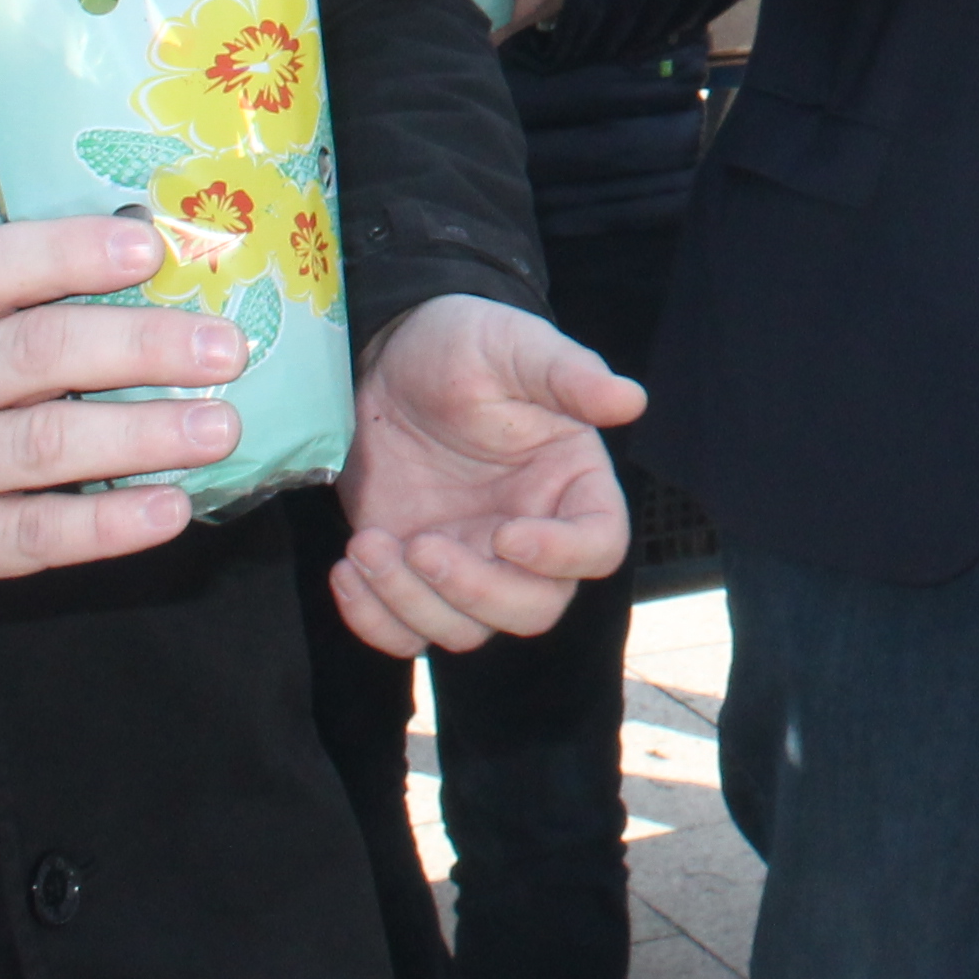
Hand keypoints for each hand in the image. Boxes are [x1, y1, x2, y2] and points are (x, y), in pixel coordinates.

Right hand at [0, 215, 256, 642]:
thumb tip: (142, 279)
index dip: (68, 252)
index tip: (148, 246)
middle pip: (34, 354)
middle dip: (140, 346)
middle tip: (225, 348)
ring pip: (44, 445)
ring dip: (144, 434)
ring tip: (220, 426)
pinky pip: (36, 534)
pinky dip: (109, 523)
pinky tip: (170, 509)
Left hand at [327, 296, 650, 658]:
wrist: (387, 360)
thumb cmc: (464, 345)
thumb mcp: (514, 347)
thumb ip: (570, 374)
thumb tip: (631, 399)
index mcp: (572, 485)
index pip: (598, 546)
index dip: (561, 556)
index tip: (505, 532)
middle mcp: (530, 535)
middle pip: (533, 609)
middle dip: (475, 592)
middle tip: (420, 544)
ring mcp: (471, 561)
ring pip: (466, 629)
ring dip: (412, 602)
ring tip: (367, 546)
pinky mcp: (414, 576)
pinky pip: (405, 633)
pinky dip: (374, 620)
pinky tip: (347, 568)